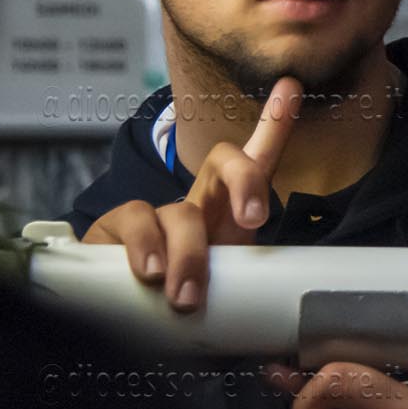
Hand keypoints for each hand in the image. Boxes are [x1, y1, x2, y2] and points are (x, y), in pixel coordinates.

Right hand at [80, 76, 301, 311]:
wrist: (129, 318)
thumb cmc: (191, 300)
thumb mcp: (233, 291)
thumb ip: (258, 293)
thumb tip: (284, 315)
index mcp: (230, 215)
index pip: (256, 163)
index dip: (275, 125)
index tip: (292, 90)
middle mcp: (196, 203)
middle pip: (225, 163)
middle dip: (246, 183)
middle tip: (252, 222)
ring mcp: (156, 212)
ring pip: (181, 212)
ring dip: (189, 253)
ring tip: (187, 296)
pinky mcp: (116, 226)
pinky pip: (133, 219)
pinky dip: (145, 246)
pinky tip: (149, 274)